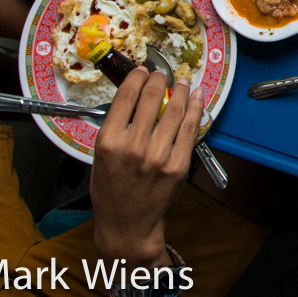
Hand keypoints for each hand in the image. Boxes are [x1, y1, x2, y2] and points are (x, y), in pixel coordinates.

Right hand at [91, 67, 202, 267]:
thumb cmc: (112, 192)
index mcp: (109, 141)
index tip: (143, 71)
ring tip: (183, 82)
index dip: (138, 77)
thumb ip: (116, 127)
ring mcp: (158, 155)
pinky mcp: (178, 165)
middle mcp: (133, 146)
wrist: (128, 226)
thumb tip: (136, 97)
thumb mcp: (100, 157)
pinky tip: (197, 97)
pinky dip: (196, 108)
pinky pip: (191, 128)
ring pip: (175, 110)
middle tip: (163, 73)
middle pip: (152, 97)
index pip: (127, 96)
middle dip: (160, 79)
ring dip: (181, 90)